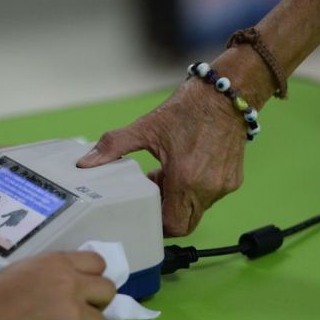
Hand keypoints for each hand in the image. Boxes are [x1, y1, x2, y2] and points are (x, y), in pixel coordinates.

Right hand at [0, 252, 115, 319]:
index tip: (82, 290)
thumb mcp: (23, 271)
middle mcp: (71, 283)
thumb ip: (52, 274)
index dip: (91, 278)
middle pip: (107, 291)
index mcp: (58, 263)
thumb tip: (71, 284)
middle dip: (95, 304)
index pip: (98, 263)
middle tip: (76, 315)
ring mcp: (74, 313)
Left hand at [77, 58, 274, 235]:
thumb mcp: (146, 127)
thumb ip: (113, 146)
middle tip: (156, 191)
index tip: (146, 209)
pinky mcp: (233, 180)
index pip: (173, 225)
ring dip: (181, 199)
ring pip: (197, 210)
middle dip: (167, 213)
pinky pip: (211, 196)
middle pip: (185, 224)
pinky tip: (187, 167)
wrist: (226, 94)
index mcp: (186, 179)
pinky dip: (196, 189)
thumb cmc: (189, 108)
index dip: (157, 223)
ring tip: (170, 173)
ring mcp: (223, 185)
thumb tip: (85, 162)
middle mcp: (208, 188)